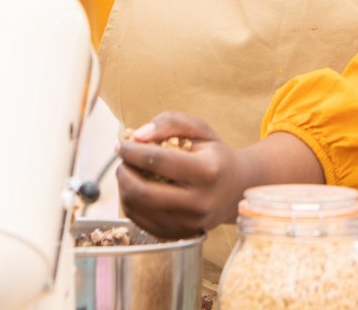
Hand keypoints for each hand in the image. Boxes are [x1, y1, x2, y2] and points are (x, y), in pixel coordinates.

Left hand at [115, 111, 325, 239]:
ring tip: (127, 173)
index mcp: (207, 171)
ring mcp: (189, 223)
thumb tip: (137, 136)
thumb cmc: (214, 154)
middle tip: (121, 162)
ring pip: (139, 210)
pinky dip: (131, 204)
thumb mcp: (199, 128)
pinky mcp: (180, 235)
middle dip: (124, 174)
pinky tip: (135, 189)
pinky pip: (142, 222)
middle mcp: (199, 203)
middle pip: (144, 192)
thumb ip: (169, 122)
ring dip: (124, 188)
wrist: (236, 189)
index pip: (158, 161)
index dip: (133, 151)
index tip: (121, 144)